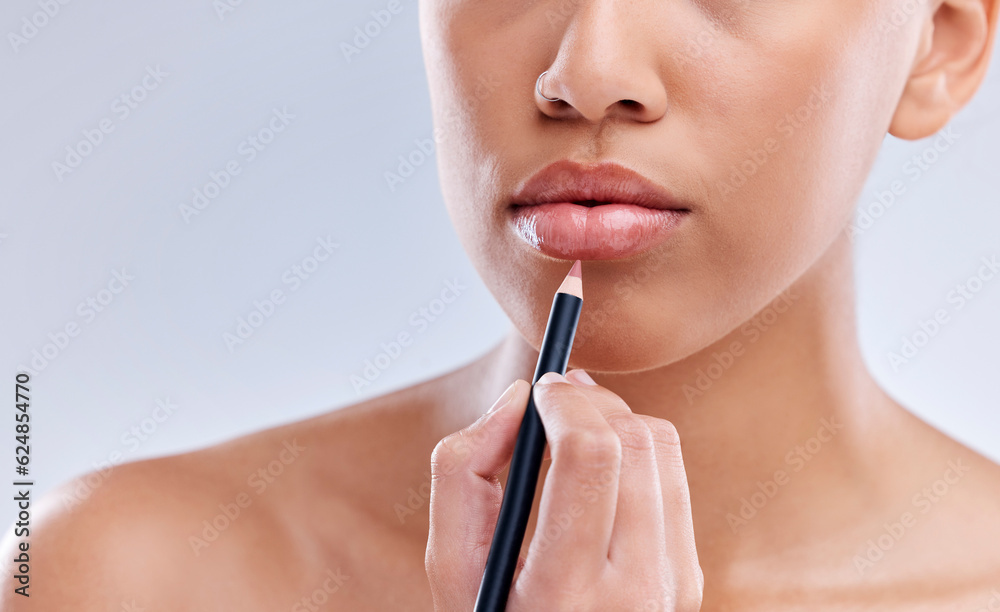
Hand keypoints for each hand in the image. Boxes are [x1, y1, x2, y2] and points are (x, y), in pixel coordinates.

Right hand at [425, 369, 703, 610]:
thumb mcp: (452, 567)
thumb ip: (464, 471)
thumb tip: (518, 401)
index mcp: (566, 593)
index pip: (591, 457)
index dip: (566, 403)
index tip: (541, 389)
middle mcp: (635, 592)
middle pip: (633, 442)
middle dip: (591, 400)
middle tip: (555, 395)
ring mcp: (673, 588)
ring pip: (662, 450)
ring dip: (618, 417)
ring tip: (577, 421)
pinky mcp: (688, 579)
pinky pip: (674, 479)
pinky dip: (638, 451)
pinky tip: (604, 464)